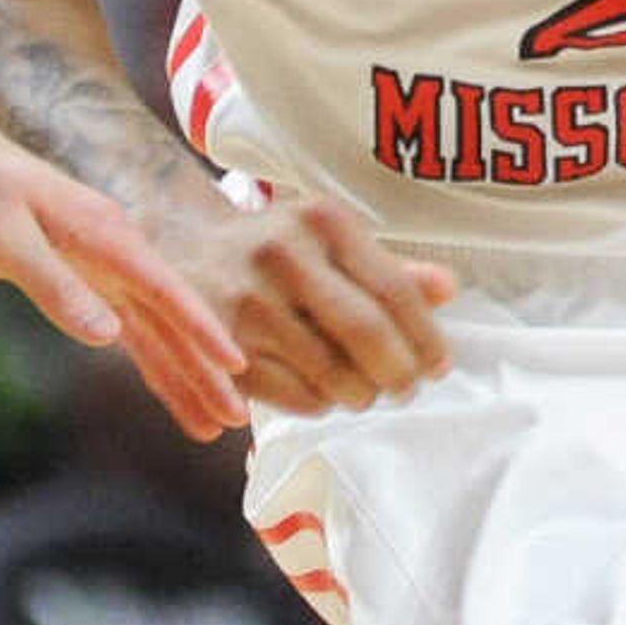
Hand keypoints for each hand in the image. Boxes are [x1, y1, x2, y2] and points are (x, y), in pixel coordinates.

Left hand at [0, 124, 250, 437]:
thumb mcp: (6, 239)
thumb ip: (57, 286)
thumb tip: (108, 336)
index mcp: (106, 235)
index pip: (167, 291)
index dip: (203, 331)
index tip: (236, 366)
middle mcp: (116, 251)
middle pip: (170, 319)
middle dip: (204, 369)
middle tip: (235, 419)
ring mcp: (103, 265)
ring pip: (153, 330)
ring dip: (182, 374)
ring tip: (209, 424)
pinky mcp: (84, 278)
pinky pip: (126, 328)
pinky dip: (148, 360)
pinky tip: (169, 388)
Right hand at [152, 189, 460, 424]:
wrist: (178, 251)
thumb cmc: (273, 251)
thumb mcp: (328, 241)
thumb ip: (387, 267)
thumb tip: (447, 289)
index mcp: (321, 220)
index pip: (394, 290)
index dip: (426, 337)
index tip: (439, 366)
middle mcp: (283, 253)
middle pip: (367, 333)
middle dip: (398, 372)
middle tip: (407, 388)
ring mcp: (247, 300)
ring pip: (332, 372)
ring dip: (361, 394)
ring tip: (365, 391)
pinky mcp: (222, 346)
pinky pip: (294, 395)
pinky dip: (320, 403)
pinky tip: (322, 393)